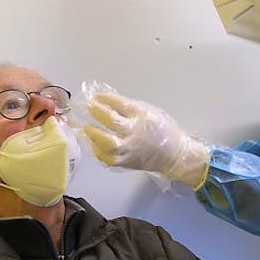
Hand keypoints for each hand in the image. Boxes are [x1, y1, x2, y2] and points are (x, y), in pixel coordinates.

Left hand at [82, 91, 208, 188]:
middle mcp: (135, 133)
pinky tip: (93, 144)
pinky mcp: (126, 162)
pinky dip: (98, 151)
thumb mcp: (149, 112)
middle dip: (97, 113)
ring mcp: (130, 149)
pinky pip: (108, 158)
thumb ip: (129, 107)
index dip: (106, 99)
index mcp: (142, 116)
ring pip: (108, 143)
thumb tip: (107, 102)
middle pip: (112, 122)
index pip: (121, 104)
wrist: (174, 154)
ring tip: (86, 128)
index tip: (96, 96)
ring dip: (94, 134)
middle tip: (88, 108)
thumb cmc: (162, 130)